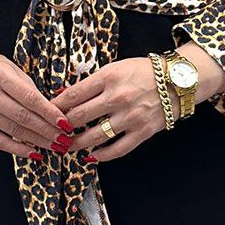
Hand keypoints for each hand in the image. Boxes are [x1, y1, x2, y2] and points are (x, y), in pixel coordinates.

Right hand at [0, 52, 72, 158]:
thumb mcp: (13, 69)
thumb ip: (30, 89)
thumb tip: (53, 112)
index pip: (30, 98)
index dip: (49, 113)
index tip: (65, 123)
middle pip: (23, 117)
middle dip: (47, 130)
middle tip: (64, 139)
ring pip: (13, 131)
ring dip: (37, 141)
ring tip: (54, 146)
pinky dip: (17, 149)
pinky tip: (33, 153)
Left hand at [50, 57, 178, 161]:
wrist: (177, 80)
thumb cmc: (143, 71)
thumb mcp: (115, 68)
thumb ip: (92, 82)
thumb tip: (65, 95)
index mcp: (109, 77)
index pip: (73, 94)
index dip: (56, 105)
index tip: (47, 111)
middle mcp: (118, 97)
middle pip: (79, 117)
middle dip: (62, 125)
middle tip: (54, 130)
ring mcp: (130, 117)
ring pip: (94, 136)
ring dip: (77, 143)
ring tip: (68, 145)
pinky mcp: (142, 132)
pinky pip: (117, 149)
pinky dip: (101, 155)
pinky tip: (92, 156)